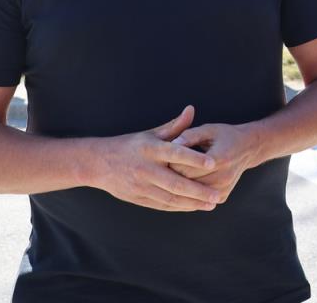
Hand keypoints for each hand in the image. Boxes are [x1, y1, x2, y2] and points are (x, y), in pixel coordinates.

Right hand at [89, 105, 218, 211]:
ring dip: (192, 203)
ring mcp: (141, 186)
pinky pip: (162, 205)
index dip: (195, 159)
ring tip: (211, 204)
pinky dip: (179, 207)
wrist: (98, 164)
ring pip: (170, 198)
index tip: (213, 163)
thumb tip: (192, 109)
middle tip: (218, 194)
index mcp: (151, 149)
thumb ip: (175, 126)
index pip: (176, 153)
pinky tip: (194, 207)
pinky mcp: (138, 198)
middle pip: (176, 182)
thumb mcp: (151, 133)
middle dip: (198, 191)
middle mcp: (146, 169)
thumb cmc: (131, 145)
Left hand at [170, 122, 262, 204]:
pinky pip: (200, 200)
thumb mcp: (209, 130)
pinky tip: (182, 187)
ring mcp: (224, 189)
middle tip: (163, 170)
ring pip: (192, 195)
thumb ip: (190, 135)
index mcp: (219, 159)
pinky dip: (190, 195)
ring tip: (170, 178)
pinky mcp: (223, 196)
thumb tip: (172, 144)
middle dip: (173, 177)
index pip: (186, 168)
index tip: (163, 159)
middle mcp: (224, 177)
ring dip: (181, 188)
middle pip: (187, 183)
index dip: (172, 164)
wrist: (248, 148)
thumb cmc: (225, 136)